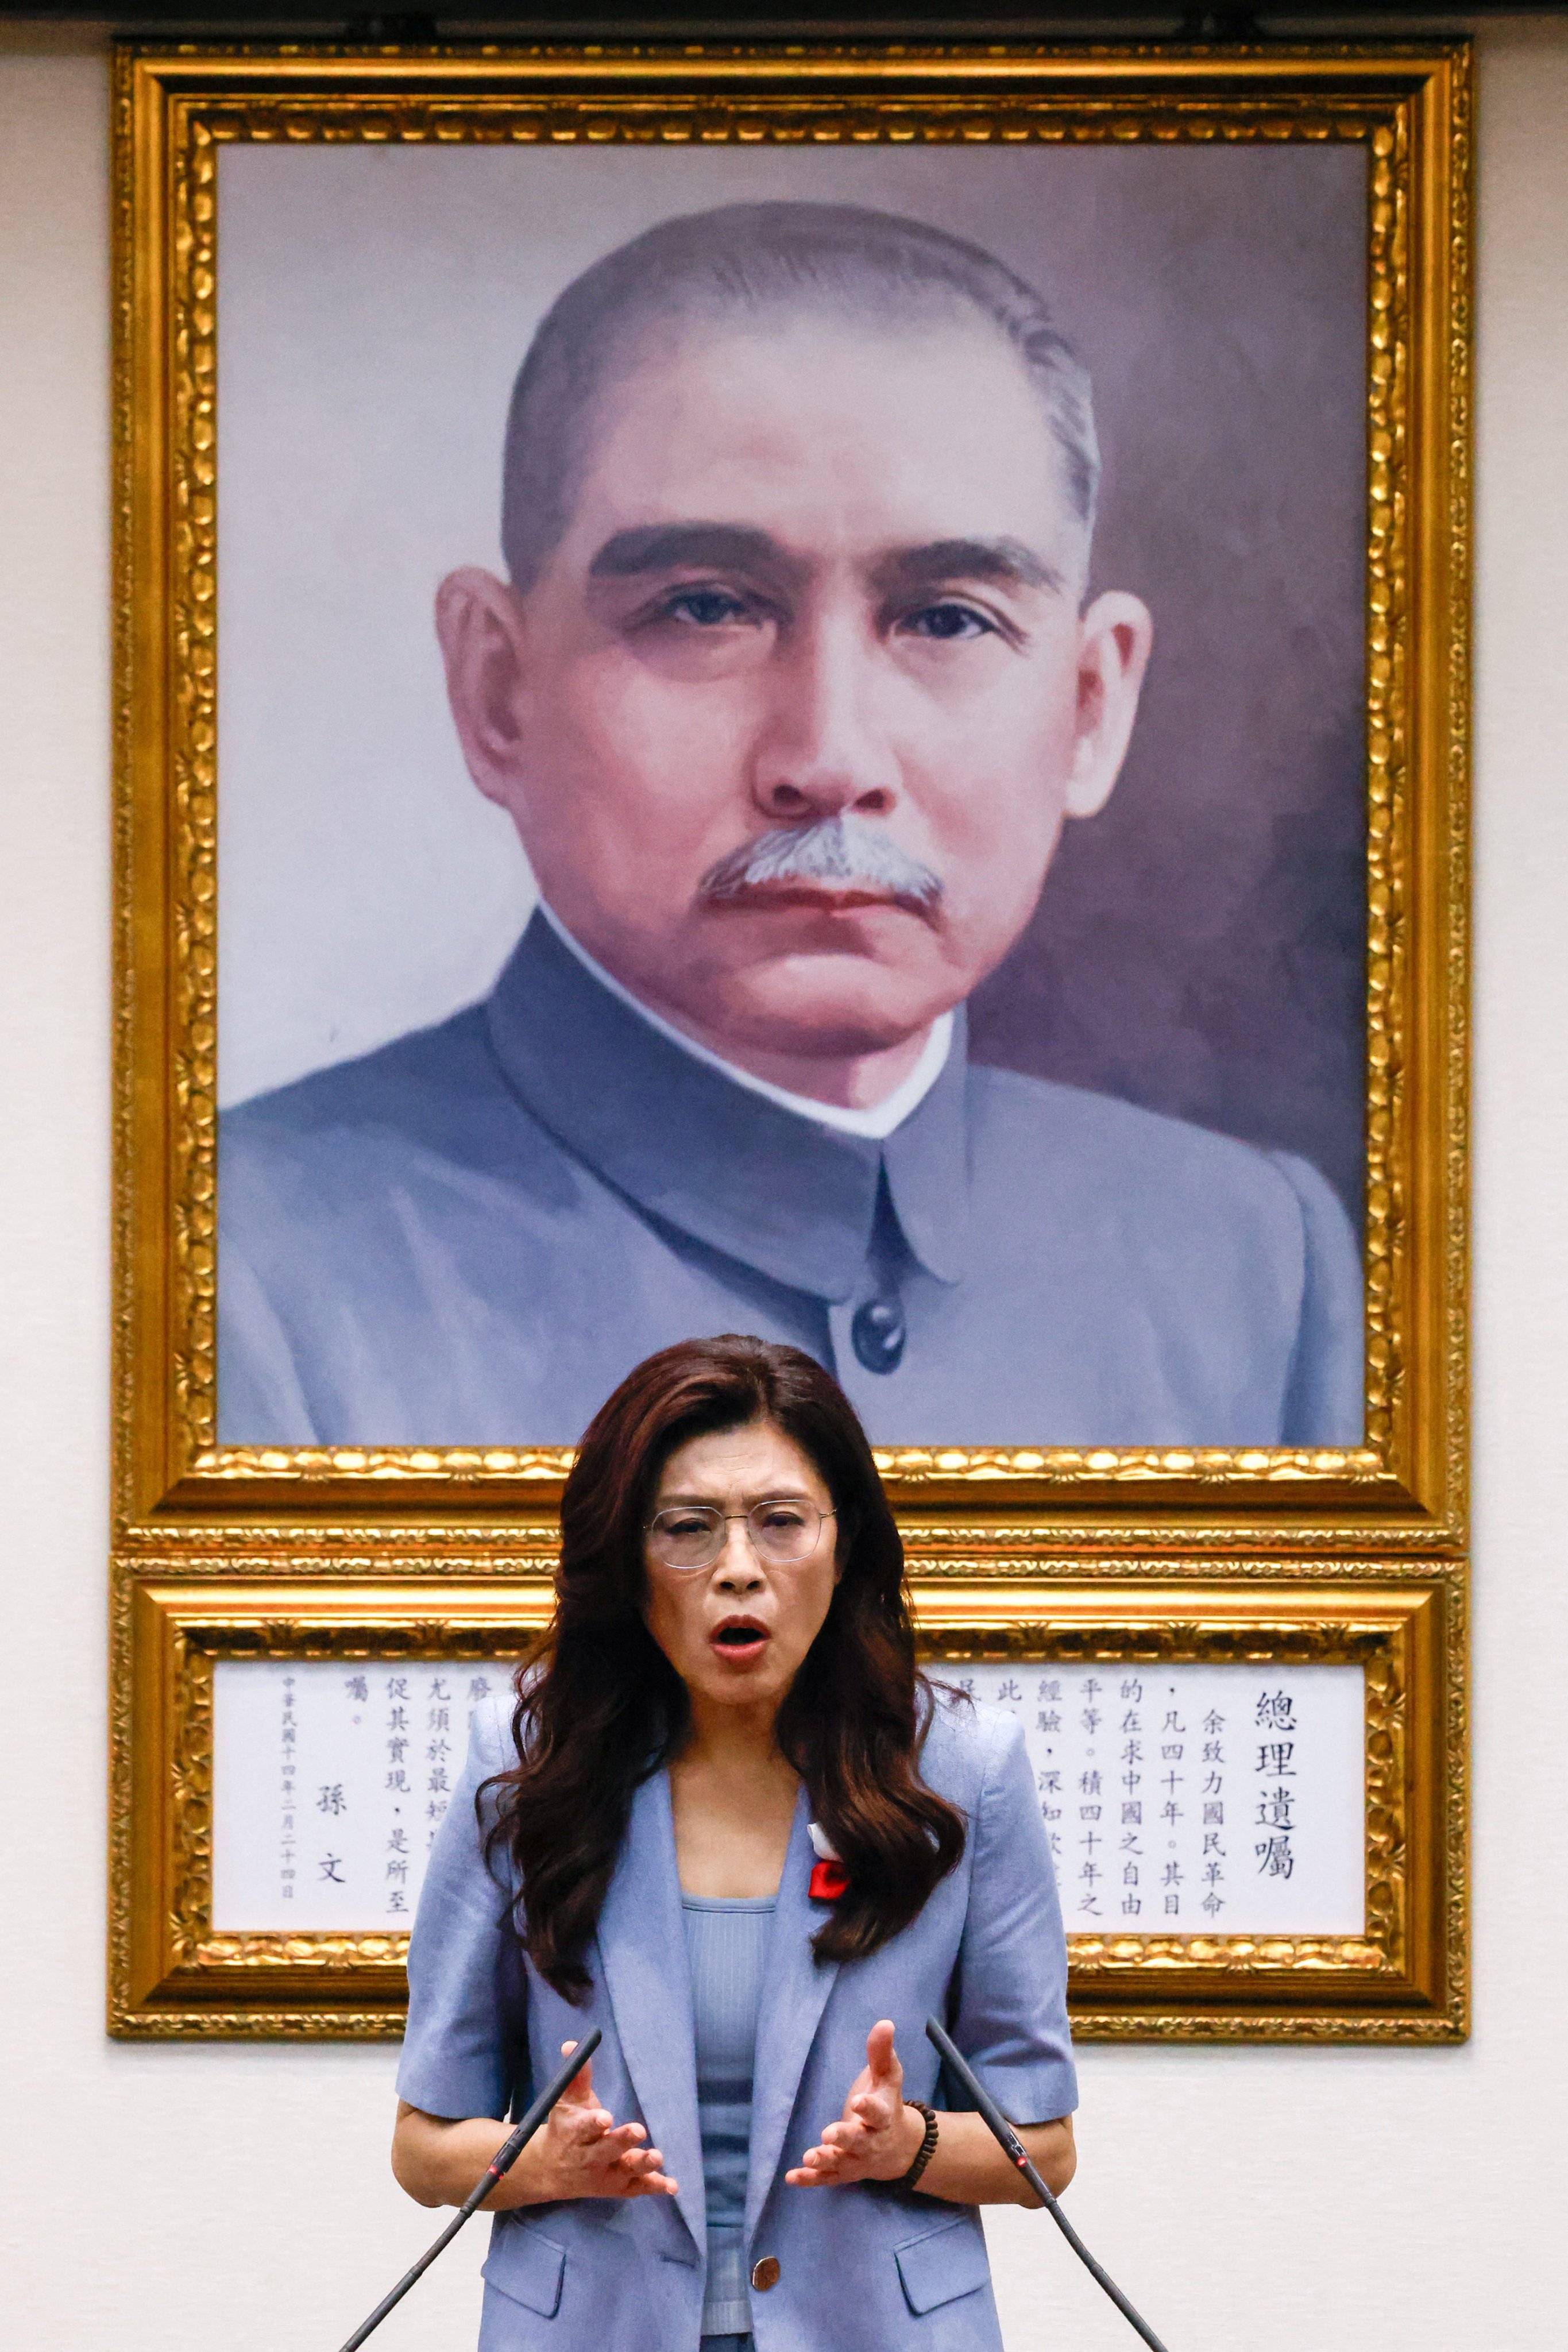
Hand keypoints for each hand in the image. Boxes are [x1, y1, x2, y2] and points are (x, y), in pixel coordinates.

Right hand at [531, 2041, 678, 2201]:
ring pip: (624, 2171)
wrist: (551, 2169)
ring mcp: (605, 2174)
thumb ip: (576, 2076)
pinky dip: (654, 2187)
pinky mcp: (618, 2187)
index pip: (583, 2128)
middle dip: (622, 2141)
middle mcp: (589, 2157)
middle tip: (639, 2130)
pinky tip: (673, 2186)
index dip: (593, 2123)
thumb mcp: (566, 2101)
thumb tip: (573, 2045)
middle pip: (606, 2150)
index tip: (605, 2117)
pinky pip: (637, 2188)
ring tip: (658, 2156)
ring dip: (642, 2164)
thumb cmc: (565, 2127)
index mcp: (574, 2133)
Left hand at [786, 2020, 925, 2188]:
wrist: (899, 2147)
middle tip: (828, 2133)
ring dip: (825, 2160)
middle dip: (844, 2138)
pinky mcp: (843, 2172)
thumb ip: (881, 2053)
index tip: (858, 2101)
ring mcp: (856, 2160)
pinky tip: (791, 2177)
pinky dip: (810, 2179)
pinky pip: (826, 2178)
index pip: (878, 2112)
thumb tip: (884, 2022)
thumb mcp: (888, 2078)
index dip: (868, 2108)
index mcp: (883, 2117)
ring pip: (841, 2162)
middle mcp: (871, 2141)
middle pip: (859, 2141)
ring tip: (808, 2157)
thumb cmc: (887, 2103)